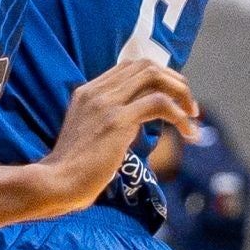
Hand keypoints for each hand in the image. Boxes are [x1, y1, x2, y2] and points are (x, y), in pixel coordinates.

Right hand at [44, 61, 198, 213]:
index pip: (129, 68)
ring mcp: (106, 103)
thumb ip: (107, 122)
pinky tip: (188, 133)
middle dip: (174, 81)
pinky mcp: (117, 121)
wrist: (56, 183)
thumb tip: (134, 125)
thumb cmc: (72, 169)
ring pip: (154, 77)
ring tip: (192, 116)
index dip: (157, 78)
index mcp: (87, 92)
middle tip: (189, 105)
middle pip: (145, 66)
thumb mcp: (87, 135)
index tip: (172, 98)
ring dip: (180, 93)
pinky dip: (180, 116)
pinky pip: (160, 104)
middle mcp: (96, 91)